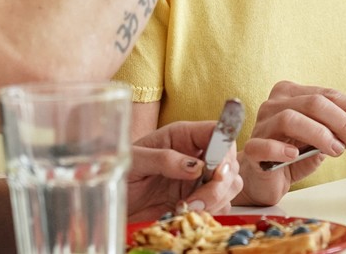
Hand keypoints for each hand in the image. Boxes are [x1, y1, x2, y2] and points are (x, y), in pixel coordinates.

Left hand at [126, 121, 241, 221]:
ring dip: (215, 200)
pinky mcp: (199, 199)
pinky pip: (220, 204)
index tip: (217, 172)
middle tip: (196, 200)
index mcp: (184, 136)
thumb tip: (195, 167)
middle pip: (230, 163)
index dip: (224, 150)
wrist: (115, 198)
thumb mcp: (136, 160)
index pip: (218, 132)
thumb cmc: (122, 171)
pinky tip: (188, 213)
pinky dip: (211, 211)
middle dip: (219, 185)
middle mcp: (197, 155)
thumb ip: (165, 159)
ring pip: (230, 185)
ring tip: (188, 207)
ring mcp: (200, 178)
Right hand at [236, 81, 345, 205]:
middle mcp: (275, 104)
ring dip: (320, 134)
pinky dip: (281, 149)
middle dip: (344, 122)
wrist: (264, 179)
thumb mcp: (323, 138)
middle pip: (313, 104)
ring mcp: (261, 125)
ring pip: (291, 119)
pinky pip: (264, 145)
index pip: (329, 95)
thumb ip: (341, 128)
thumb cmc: (293, 153)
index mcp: (292, 94)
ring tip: (337, 150)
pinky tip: (294, 155)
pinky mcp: (252, 149)